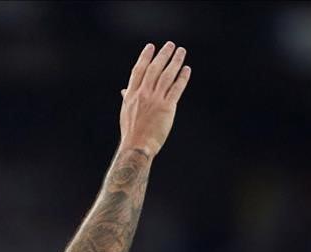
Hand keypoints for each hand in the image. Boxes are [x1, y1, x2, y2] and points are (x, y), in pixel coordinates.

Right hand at [118, 42, 190, 157]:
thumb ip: (127, 98)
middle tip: (170, 44)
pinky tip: (186, 69)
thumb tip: (124, 90)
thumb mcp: (125, 112)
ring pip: (167, 75)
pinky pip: (176, 88)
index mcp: (131, 94)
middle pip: (154, 69)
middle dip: (162, 55)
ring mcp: (155, 100)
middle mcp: (143, 94)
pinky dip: (182, 77)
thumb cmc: (131, 132)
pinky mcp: (167, 107)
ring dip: (175, 61)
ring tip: (181, 51)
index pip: (138, 70)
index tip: (151, 47)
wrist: (137, 146)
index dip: (145, 57)